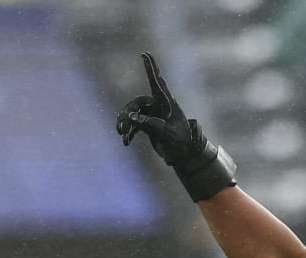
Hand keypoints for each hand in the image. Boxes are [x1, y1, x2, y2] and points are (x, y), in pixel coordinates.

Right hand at [116, 52, 236, 200]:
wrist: (183, 156)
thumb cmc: (180, 142)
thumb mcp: (166, 133)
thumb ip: (150, 124)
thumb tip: (131, 118)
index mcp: (167, 103)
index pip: (157, 82)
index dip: (151, 67)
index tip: (145, 53)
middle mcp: (157, 106)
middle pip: (137, 103)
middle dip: (127, 114)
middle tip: (122, 128)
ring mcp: (152, 114)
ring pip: (132, 113)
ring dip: (125, 123)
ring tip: (122, 135)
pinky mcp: (148, 124)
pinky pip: (134, 124)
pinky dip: (129, 132)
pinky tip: (126, 142)